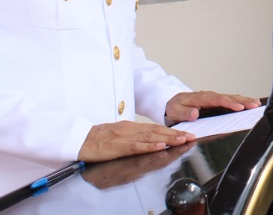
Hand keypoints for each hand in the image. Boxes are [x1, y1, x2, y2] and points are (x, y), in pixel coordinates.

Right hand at [78, 121, 194, 162]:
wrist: (81, 139)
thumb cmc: (100, 138)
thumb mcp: (120, 133)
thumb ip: (135, 135)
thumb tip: (151, 139)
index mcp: (133, 126)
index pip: (156, 128)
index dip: (172, 130)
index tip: (186, 134)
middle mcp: (132, 129)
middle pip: (158, 131)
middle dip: (176, 134)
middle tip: (191, 136)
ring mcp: (126, 137)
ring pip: (151, 137)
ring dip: (168, 138)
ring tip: (182, 140)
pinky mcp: (119, 146)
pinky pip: (137, 146)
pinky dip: (150, 146)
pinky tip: (160, 146)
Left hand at [165, 91, 259, 124]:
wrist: (172, 103)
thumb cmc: (174, 107)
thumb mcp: (175, 111)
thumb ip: (184, 112)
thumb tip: (195, 113)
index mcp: (202, 98)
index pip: (218, 100)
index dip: (229, 104)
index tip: (239, 108)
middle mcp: (211, 96)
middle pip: (229, 97)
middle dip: (243, 101)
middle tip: (255, 105)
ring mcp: (215, 99)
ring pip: (232, 98)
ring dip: (245, 101)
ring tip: (256, 104)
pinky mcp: (217, 103)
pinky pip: (231, 101)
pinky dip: (241, 102)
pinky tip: (250, 104)